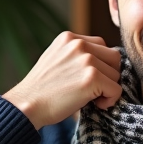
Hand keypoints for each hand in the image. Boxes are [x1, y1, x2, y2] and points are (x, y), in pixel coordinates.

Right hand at [3, 32, 122, 128]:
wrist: (26, 105)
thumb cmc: (41, 90)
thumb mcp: (56, 60)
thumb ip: (76, 55)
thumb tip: (105, 63)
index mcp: (69, 37)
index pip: (101, 46)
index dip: (100, 65)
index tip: (86, 79)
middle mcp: (78, 44)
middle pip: (114, 57)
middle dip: (108, 75)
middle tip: (92, 90)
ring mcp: (86, 60)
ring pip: (116, 74)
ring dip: (108, 89)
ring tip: (90, 98)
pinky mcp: (92, 78)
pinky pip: (116, 89)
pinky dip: (110, 100)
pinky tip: (95, 105)